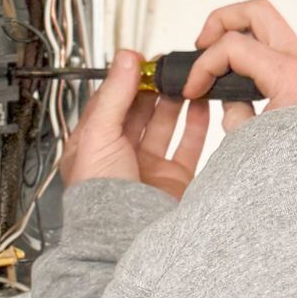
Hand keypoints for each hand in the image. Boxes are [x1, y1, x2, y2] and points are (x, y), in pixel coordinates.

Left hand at [60, 48, 212, 198]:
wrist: (122, 238)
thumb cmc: (100, 198)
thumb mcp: (99, 135)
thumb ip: (115, 95)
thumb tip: (125, 59)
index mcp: (95, 144)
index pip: (112, 101)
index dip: (128, 79)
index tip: (144, 61)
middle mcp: (121, 154)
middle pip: (141, 111)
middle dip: (154, 88)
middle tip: (169, 68)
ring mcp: (149, 166)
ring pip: (166, 124)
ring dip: (176, 102)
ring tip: (187, 81)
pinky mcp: (174, 178)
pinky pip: (188, 146)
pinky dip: (197, 124)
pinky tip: (201, 106)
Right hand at [185, 0, 296, 121]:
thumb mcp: (254, 141)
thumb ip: (234, 113)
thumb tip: (228, 100)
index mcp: (288, 74)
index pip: (233, 46)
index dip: (203, 65)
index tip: (194, 88)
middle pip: (255, 11)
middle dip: (221, 22)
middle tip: (201, 45)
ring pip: (266, 23)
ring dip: (236, 31)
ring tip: (216, 56)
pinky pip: (273, 44)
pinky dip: (250, 48)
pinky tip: (236, 71)